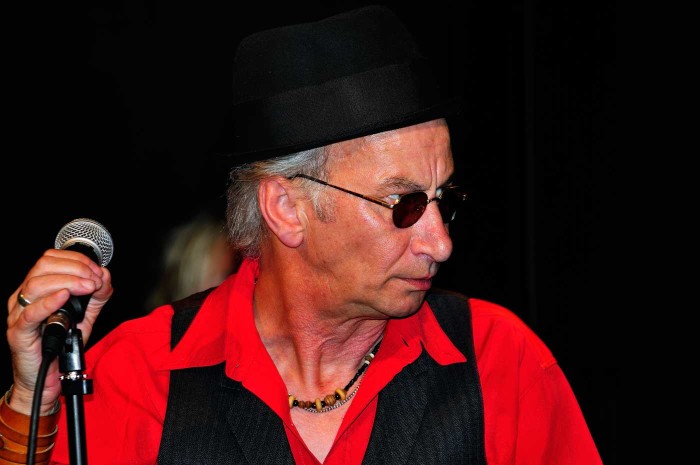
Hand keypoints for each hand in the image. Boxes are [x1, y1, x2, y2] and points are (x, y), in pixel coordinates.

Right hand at [5, 248, 112, 414]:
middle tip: (95, 280)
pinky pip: (30, 313)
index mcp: (37, 288)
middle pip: (43, 267)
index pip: (50, 259)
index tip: (97, 270)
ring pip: (35, 285)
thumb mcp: (86, 316)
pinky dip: (48, 302)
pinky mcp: (18, 333)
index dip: (77, 260)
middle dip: (75, 268)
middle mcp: (24, 298)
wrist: (48, 379)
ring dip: (67, 281)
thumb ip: (97, 296)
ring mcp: (18, 314)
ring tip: (88, 287)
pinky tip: (64, 296)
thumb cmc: (62, 345)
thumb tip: (105, 276)